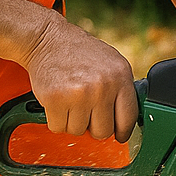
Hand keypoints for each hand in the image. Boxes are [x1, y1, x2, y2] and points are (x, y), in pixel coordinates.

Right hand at [19, 17, 137, 142]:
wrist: (47, 39)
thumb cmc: (80, 52)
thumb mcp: (112, 63)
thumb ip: (121, 89)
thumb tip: (126, 121)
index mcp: (120, 76)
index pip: (128, 118)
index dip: (123, 131)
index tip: (119, 136)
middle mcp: (102, 86)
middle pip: (103, 131)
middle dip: (93, 126)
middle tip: (86, 111)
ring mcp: (79, 93)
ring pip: (78, 131)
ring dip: (72, 121)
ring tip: (70, 100)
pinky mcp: (55, 99)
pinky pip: (58, 127)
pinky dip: (55, 120)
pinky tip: (58, 102)